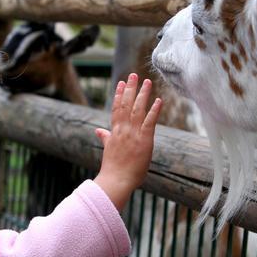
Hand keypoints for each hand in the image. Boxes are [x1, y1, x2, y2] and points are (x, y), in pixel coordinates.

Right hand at [94, 74, 161, 210]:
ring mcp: (133, 134)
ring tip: (147, 82)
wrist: (116, 180)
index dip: (118, 95)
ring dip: (142, 94)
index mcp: (114, 132)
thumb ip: (105, 138)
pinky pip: (150, 121)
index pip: (116, 109)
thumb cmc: (113, 169)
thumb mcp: (108, 150)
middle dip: (130, 88)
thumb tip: (98, 131)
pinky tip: (159, 100)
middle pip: (126, 104)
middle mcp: (123, 130)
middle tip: (133, 75)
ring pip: (137, 109)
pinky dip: (154, 110)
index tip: (120, 83)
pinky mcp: (144, 140)